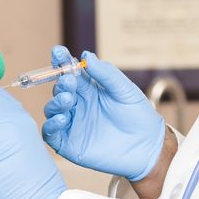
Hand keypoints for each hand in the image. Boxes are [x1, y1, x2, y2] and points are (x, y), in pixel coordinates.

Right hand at [42, 46, 165, 181]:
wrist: (148, 147)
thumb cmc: (139, 116)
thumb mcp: (124, 90)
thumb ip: (106, 74)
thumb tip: (86, 56)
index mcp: (89, 89)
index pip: (70, 72)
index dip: (62, 61)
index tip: (58, 52)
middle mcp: (78, 105)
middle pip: (60, 89)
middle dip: (61, 82)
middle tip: (69, 80)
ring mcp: (72, 124)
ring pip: (52, 109)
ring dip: (56, 101)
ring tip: (68, 99)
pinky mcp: (69, 144)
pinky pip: (50, 133)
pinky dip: (51, 124)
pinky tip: (63, 118)